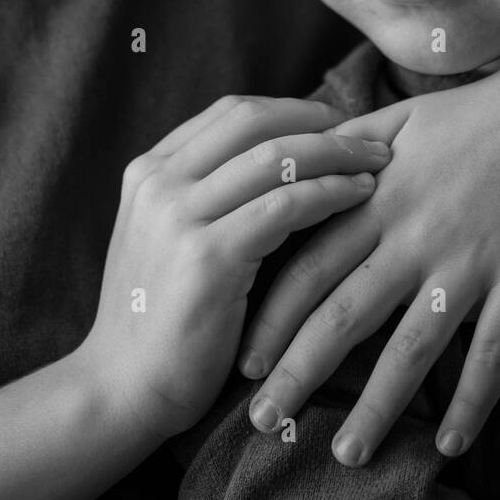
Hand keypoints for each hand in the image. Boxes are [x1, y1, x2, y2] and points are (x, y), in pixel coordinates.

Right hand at [79, 95, 390, 442]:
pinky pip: (286, 206)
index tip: (335, 124)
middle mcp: (159, 182)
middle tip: (370, 136)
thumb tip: (280, 160)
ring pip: (276, 157)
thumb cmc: (159, 319)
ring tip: (378, 163)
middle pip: (255, 121)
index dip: (292, 110)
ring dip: (336, 154)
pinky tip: (360, 198)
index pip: (231, 112)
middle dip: (321, 122)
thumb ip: (204, 196)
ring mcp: (180, 216)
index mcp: (149, 170)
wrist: (121, 389)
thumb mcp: (166, 238)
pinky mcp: (208, 257)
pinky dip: (330, 193)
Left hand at [236, 52, 499, 465]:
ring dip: (375, 408)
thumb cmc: (479, 112)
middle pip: (342, 316)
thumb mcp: (399, 118)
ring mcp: (471, 263)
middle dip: (297, 373)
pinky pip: (493, 355)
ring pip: (411, 349)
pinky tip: (452, 445)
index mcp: (378, 198)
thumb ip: (343, 147)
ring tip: (344, 455)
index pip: (308, 267)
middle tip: (262, 420)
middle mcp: (415, 236)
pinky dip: (471, 402)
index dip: (271, 318)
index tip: (241, 361)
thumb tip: (293, 165)